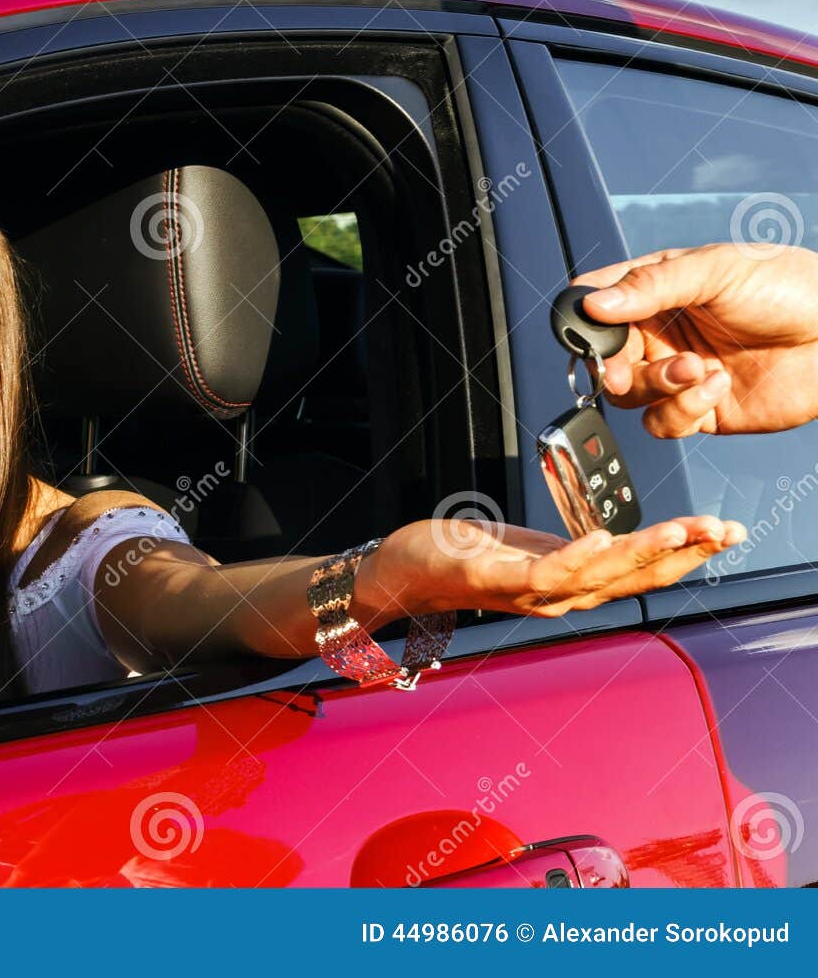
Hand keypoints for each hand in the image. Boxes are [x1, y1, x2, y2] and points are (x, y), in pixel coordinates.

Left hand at [358, 516, 743, 620]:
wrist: (401, 572)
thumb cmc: (464, 556)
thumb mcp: (532, 548)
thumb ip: (573, 551)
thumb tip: (616, 539)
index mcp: (569, 582)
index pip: (640, 570)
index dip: (686, 553)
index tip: (725, 530)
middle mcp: (556, 595)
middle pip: (632, 576)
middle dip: (684, 553)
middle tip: (725, 530)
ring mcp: (526, 592)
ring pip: (598, 576)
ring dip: (643, 554)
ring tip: (681, 532)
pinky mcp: (492, 579)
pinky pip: (543, 573)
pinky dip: (577, 558)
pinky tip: (604, 538)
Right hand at [572, 243, 817, 436]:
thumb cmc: (791, 288)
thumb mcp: (716, 270)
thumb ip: (651, 286)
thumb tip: (594, 304)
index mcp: (657, 290)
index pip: (597, 304)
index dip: (584, 319)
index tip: (590, 330)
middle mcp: (661, 333)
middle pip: (605, 359)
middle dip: (613, 367)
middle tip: (625, 371)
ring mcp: (678, 373)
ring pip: (629, 396)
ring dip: (655, 387)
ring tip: (696, 369)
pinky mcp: (700, 410)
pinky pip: (663, 423)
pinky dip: (682, 410)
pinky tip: (717, 386)